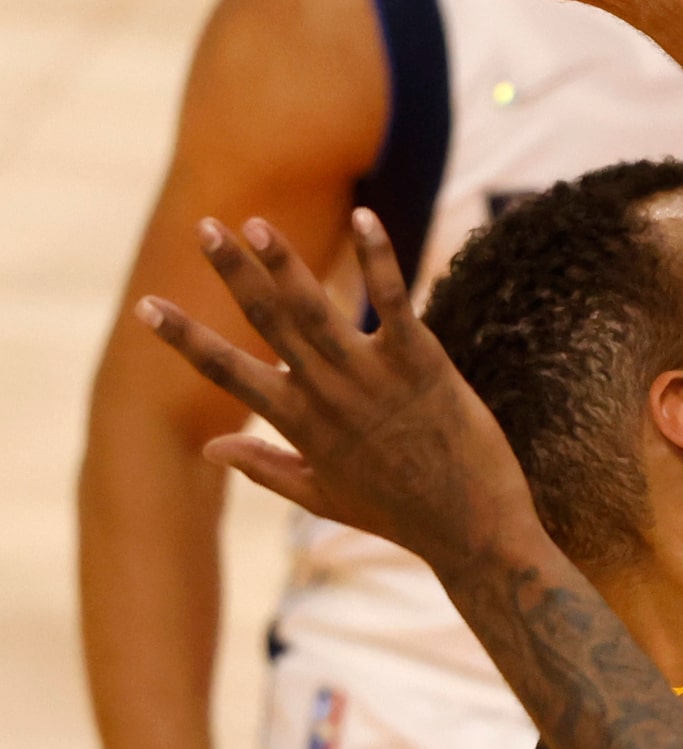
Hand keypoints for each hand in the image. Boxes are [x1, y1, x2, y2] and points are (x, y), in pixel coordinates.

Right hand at [136, 209, 539, 573]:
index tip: (145, 305)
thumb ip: (264, 466)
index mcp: (298, 423)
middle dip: (234, 272)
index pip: (225, 371)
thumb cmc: (399, 513)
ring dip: (284, 261)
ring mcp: (372, 377)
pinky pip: (393, 301)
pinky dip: (378, 258)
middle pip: (267, 321)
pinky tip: (366, 217)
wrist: (471, 531)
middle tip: (205, 227)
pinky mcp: (421, 363)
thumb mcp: (321, 496)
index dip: (183, 337)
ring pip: (316, 307)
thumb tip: (209, 448)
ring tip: (256, 223)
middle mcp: (326, 394)